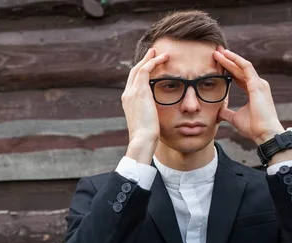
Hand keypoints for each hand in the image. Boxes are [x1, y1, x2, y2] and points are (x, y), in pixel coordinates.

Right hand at [121, 48, 168, 163]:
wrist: (142, 140)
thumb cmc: (147, 137)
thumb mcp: (148, 123)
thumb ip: (151, 115)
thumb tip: (158, 116)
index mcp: (128, 103)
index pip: (133, 83)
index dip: (141, 73)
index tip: (150, 66)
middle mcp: (127, 95)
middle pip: (134, 72)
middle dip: (144, 61)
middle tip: (152, 53)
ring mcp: (131, 92)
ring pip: (139, 68)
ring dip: (150, 59)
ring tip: (160, 53)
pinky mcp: (139, 91)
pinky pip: (145, 69)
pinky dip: (154, 61)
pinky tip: (164, 58)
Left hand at [213, 46, 284, 144]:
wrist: (264, 133)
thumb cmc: (253, 127)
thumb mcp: (235, 118)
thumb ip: (227, 113)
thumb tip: (217, 111)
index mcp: (253, 91)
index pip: (239, 76)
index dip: (228, 69)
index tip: (217, 63)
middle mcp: (257, 85)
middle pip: (240, 69)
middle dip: (228, 60)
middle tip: (216, 52)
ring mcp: (259, 83)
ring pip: (242, 66)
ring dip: (230, 58)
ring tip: (218, 52)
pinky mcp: (257, 85)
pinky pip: (246, 68)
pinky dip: (236, 60)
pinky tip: (227, 55)